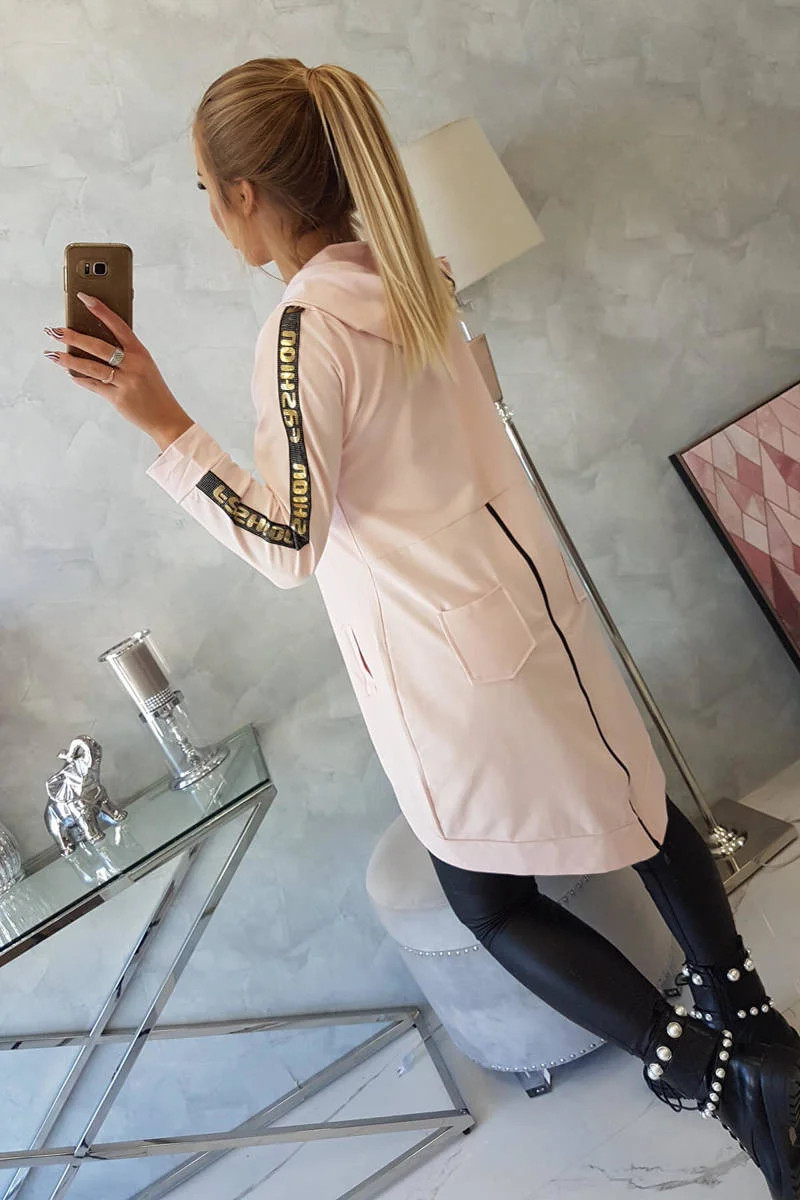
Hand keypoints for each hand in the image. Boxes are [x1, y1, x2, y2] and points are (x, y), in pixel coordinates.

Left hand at [43, 293, 193, 451]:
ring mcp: (126, 382)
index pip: (118, 325)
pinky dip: (81, 379)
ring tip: (53, 355)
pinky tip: (71, 374)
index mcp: (141, 352)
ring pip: (91, 367)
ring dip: (69, 360)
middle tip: (56, 331)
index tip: (84, 298)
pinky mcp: (118, 398)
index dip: (101, 310)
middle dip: (74, 337)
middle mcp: (133, 365)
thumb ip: (126, 354)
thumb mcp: (145, 366)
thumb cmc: (154, 390)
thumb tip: (95, 344)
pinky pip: (94, 386)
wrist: (166, 417)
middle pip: (98, 347)